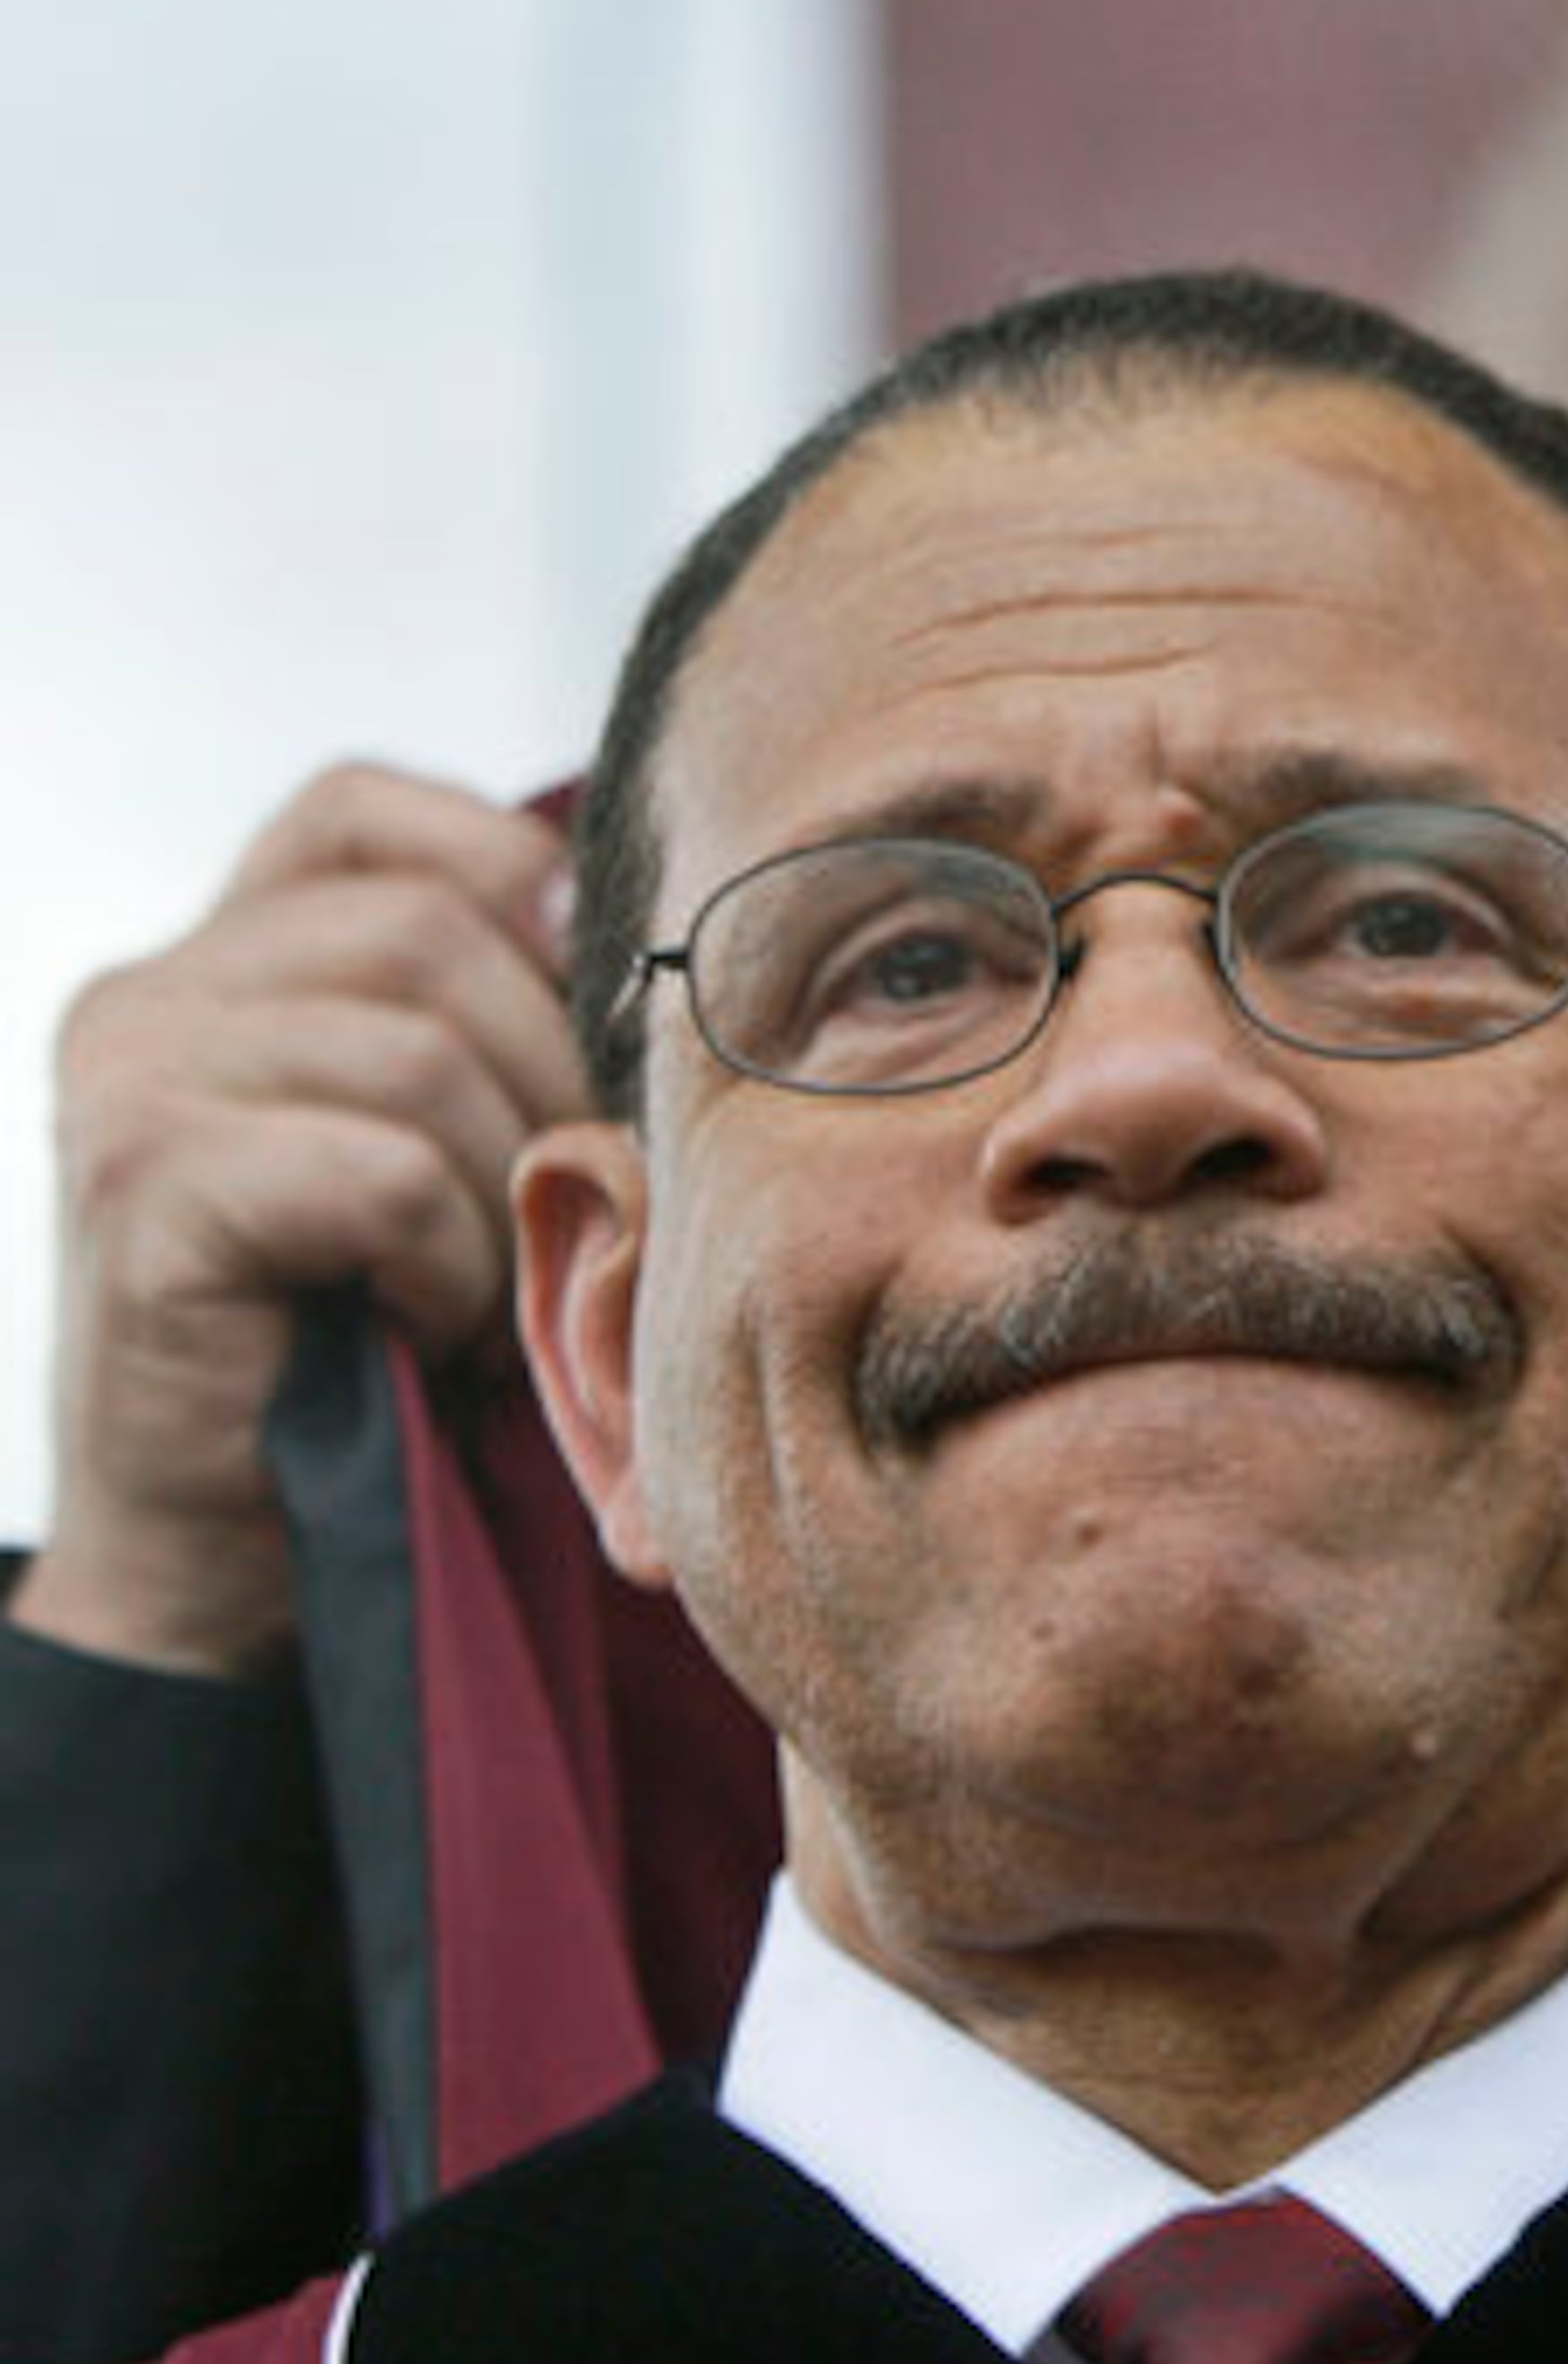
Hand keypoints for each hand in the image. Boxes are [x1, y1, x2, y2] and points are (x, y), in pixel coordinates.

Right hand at [10, 765, 583, 1674]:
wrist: (228, 1554)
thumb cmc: (378, 1349)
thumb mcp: (442, 1153)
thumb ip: (490, 1026)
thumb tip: (641, 934)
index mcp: (221, 958)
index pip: (367, 809)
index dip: (505, 875)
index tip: (582, 998)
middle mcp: (151, 995)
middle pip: (426, 929)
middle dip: (544, 1067)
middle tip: (551, 1203)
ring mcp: (130, 1087)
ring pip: (417, 1048)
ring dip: (498, 1184)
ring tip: (478, 1283)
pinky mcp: (142, 1195)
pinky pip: (382, 1172)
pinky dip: (446, 1261)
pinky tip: (427, 1325)